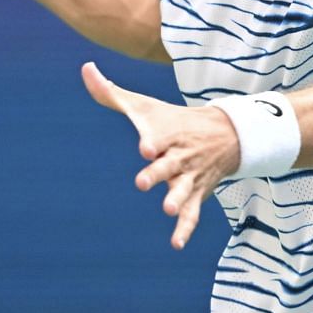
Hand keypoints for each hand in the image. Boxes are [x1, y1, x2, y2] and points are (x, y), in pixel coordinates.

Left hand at [82, 61, 238, 248]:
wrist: (226, 133)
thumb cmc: (173, 120)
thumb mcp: (145, 106)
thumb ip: (111, 93)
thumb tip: (85, 68)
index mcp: (167, 134)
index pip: (160, 137)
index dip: (153, 141)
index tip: (146, 147)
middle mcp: (179, 156)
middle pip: (169, 165)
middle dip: (158, 173)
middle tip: (143, 182)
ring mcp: (189, 177)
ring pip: (183, 190)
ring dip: (176, 199)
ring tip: (167, 210)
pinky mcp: (196, 194)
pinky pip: (193, 214)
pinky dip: (186, 229)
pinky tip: (175, 244)